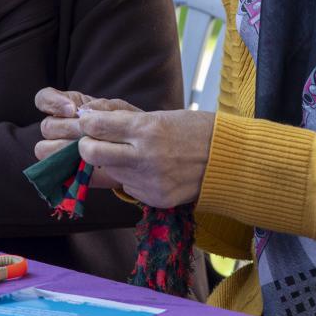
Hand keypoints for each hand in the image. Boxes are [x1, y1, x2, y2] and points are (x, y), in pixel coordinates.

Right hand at [35, 88, 140, 187]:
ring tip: (88, 150)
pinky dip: (65, 171)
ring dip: (63, 149)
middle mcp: (61, 128)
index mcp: (69, 107)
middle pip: (47, 126)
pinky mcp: (68, 172)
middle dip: (67, 129)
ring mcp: (61, 151)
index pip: (44, 99)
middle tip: (88, 133)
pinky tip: (85, 167)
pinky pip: (55, 174)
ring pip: (44, 148)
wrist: (139, 152)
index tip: (72, 110)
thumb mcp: (120, 111)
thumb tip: (82, 112)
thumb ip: (102, 107)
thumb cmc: (128, 125)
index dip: (53, 103)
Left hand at [74, 108, 213, 208]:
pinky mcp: (154, 199)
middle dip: (86, 146)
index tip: (89, 122)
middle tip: (94, 141)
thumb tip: (89, 117)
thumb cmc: (193, 129)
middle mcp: (145, 156)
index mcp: (147, 129)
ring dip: (110, 162)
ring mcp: (149, 181)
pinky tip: (147, 169)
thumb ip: (124, 119)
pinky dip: (130, 177)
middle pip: (92, 153)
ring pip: (109, 171)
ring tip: (128, 153)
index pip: (96, 126)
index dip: (87, 123)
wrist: (228, 158)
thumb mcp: (159, 116)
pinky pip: (128, 187)